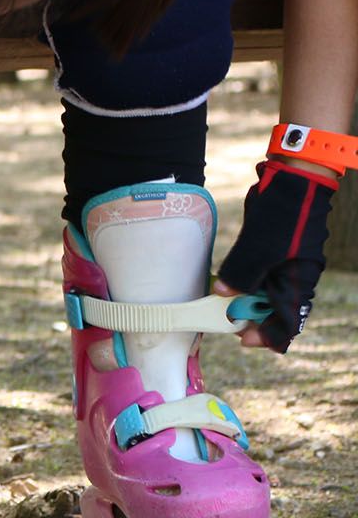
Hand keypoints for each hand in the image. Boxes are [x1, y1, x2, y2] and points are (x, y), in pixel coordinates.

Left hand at [216, 159, 338, 352]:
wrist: (292, 178)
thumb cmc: (284, 211)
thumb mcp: (260, 246)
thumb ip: (241, 273)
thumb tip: (221, 294)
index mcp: (299, 282)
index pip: (289, 322)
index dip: (267, 336)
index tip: (243, 339)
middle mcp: (294, 279)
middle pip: (273, 313)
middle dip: (249, 321)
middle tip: (223, 321)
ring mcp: (283, 267)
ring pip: (262, 297)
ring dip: (242, 304)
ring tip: (219, 306)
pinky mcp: (270, 255)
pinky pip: (256, 279)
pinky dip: (241, 286)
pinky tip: (223, 287)